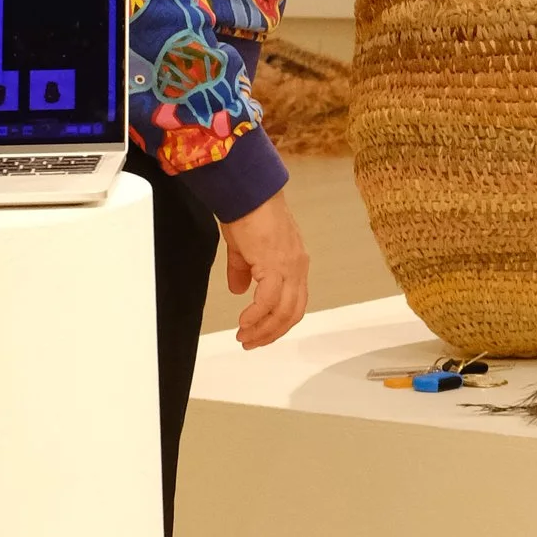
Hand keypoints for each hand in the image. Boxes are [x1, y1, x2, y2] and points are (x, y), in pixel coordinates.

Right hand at [221, 189, 310, 346]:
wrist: (247, 193)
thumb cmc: (247, 212)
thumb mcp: (244, 248)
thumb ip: (244, 271)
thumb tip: (238, 289)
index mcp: (294, 263)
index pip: (295, 302)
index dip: (279, 322)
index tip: (261, 333)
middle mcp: (297, 267)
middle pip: (293, 312)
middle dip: (272, 333)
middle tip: (252, 343)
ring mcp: (289, 267)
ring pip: (283, 311)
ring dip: (263, 329)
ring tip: (245, 337)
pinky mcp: (275, 265)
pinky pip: (268, 301)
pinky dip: (256, 316)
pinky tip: (244, 323)